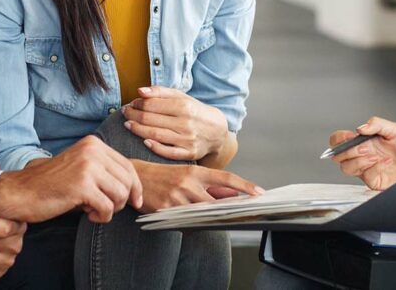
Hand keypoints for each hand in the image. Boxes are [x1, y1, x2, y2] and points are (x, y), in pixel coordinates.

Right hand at [0, 135, 142, 223]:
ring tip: (94, 209)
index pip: (128, 166)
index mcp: (94, 144)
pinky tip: (88, 214)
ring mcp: (88, 167)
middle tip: (106, 208)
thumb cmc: (51, 184)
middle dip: (123, 200)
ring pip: (121, 194)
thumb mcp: (81, 167)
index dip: (135, 186)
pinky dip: (102, 216)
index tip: (136, 201)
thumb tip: (134, 187)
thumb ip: (104, 170)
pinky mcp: (82, 186)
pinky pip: (107, 207)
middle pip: (128, 180)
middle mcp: (93, 151)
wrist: (20, 192)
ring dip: (111, 208)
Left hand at [122, 86, 227, 160]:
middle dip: (133, 115)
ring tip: (128, 125)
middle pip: (151, 119)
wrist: (217, 131)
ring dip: (138, 129)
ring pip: (156, 135)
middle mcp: (186, 122)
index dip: (137, 103)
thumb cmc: (195, 112)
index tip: (131, 103)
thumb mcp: (182, 97)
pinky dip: (154, 147)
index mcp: (184, 106)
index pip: (152, 104)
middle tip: (125, 113)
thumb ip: (161, 92)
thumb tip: (140, 91)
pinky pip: (167, 152)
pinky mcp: (189, 153)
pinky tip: (144, 141)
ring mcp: (187, 139)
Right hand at [132, 160, 263, 212]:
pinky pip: (185, 223)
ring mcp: (177, 197)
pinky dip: (190, 225)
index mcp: (195, 171)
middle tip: (239, 214)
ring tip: (209, 218)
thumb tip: (234, 194)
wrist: (136, 177)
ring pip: (201, 214)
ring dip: (207, 218)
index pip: (226, 178)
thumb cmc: (165, 175)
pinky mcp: (166, 210)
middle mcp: (188, 183)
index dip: (244, 185)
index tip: (259, 192)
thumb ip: (211, 186)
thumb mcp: (189, 175)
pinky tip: (188, 222)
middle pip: (216, 202)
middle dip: (226, 210)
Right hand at [330, 117, 395, 190]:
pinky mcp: (374, 181)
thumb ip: (377, 123)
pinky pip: (366, 176)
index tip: (349, 137)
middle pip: (338, 156)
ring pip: (347, 168)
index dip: (338, 139)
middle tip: (364, 147)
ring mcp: (367, 169)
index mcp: (364, 141)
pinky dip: (375, 168)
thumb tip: (360, 127)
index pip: (340, 140)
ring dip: (359, 161)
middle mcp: (362, 155)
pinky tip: (386, 163)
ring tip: (374, 156)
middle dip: (348, 151)